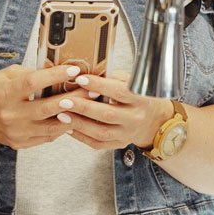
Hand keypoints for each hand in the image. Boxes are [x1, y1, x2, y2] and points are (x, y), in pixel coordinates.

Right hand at [0, 64, 83, 149]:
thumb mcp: (8, 74)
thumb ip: (32, 73)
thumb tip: (61, 71)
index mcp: (4, 93)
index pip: (33, 83)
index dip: (55, 76)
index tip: (74, 69)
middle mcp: (9, 115)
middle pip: (48, 108)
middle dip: (74, 98)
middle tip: (91, 90)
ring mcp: (15, 132)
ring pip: (52, 127)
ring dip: (73, 116)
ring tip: (88, 106)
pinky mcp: (20, 143)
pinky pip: (48, 137)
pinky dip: (62, 127)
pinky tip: (73, 118)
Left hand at [53, 70, 171, 151]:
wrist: (151, 119)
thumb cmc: (136, 95)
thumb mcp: (130, 81)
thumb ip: (112, 77)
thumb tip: (87, 70)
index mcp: (141, 98)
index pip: (119, 91)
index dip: (99, 85)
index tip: (80, 79)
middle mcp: (136, 117)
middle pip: (108, 114)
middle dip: (83, 107)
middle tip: (64, 100)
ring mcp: (127, 133)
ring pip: (101, 132)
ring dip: (79, 123)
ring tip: (62, 114)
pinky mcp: (119, 144)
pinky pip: (98, 143)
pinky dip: (81, 136)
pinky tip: (69, 127)